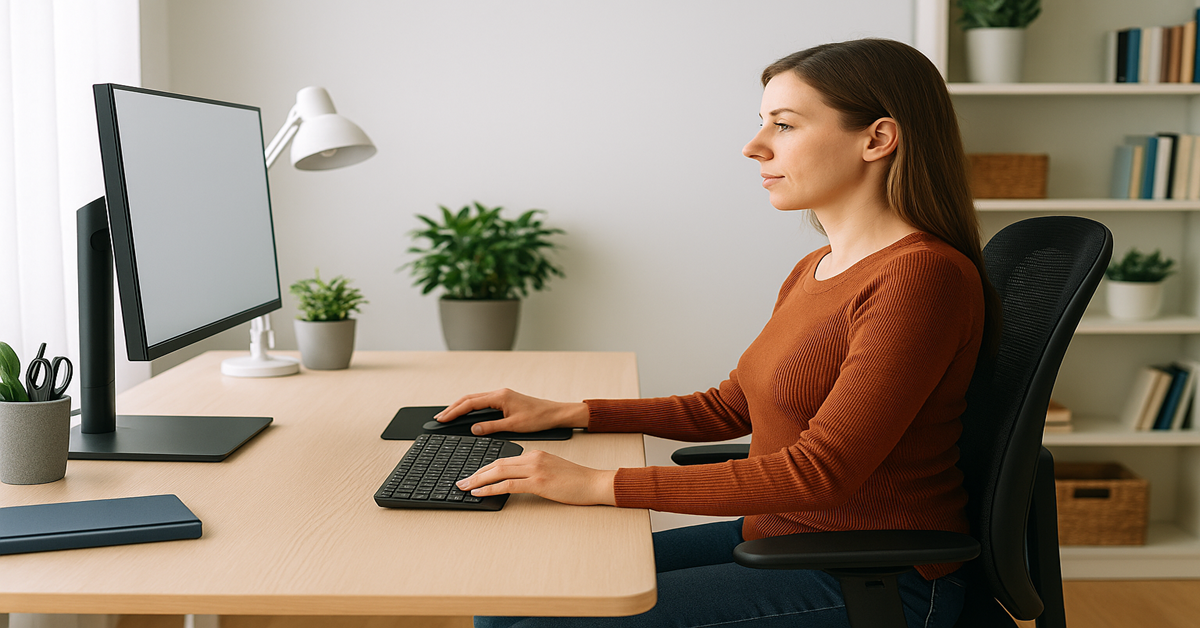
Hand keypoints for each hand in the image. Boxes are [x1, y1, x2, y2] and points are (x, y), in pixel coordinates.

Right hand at [435, 388, 588, 435]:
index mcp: (500, 397)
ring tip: (448, 415)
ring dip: (461, 406)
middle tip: (440, 417)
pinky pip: (482, 402)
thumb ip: (492, 427)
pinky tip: (466, 414)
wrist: (555, 413)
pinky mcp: (505, 400)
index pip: (470, 403)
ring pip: (475, 399)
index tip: (443, 418)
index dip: (454, 411)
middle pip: (469, 398)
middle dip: (453, 407)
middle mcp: (499, 393)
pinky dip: (471, 407)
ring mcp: (502, 395)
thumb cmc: (539, 418)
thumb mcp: (513, 426)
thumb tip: (474, 429)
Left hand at [456, 449, 616, 505]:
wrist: (594, 483)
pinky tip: (480, 493)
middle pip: (497, 463)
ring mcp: (536, 469)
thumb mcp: (552, 471)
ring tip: (464, 487)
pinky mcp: (539, 482)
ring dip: (478, 480)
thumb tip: (515, 481)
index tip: (472, 475)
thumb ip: (534, 472)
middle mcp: (533, 458)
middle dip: (476, 473)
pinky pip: (508, 484)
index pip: (504, 459)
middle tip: (461, 481)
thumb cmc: (576, 481)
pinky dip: (491, 488)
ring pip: (499, 471)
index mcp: (535, 454)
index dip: (485, 468)